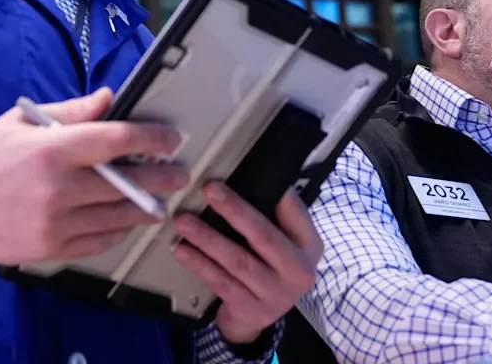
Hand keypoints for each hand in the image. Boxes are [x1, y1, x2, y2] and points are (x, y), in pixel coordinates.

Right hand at [0, 88, 188, 263]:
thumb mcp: (22, 122)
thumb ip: (71, 112)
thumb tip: (110, 100)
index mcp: (51, 150)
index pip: (116, 141)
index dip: (152, 139)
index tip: (171, 140)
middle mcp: (57, 189)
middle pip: (127, 184)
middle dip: (162, 177)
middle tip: (179, 173)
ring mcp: (55, 224)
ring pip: (119, 217)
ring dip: (145, 207)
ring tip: (158, 198)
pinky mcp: (51, 250)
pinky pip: (100, 242)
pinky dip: (117, 230)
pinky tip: (124, 219)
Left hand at [171, 184, 323, 345]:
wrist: (259, 318)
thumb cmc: (269, 268)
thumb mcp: (285, 243)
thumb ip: (276, 216)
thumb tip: (254, 177)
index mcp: (309, 246)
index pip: (295, 212)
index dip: (276, 194)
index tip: (251, 173)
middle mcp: (298, 271)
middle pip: (264, 236)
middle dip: (234, 210)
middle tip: (209, 189)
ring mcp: (276, 294)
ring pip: (237, 260)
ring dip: (208, 237)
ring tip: (184, 221)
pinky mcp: (251, 309)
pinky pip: (221, 282)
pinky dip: (199, 264)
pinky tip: (182, 249)